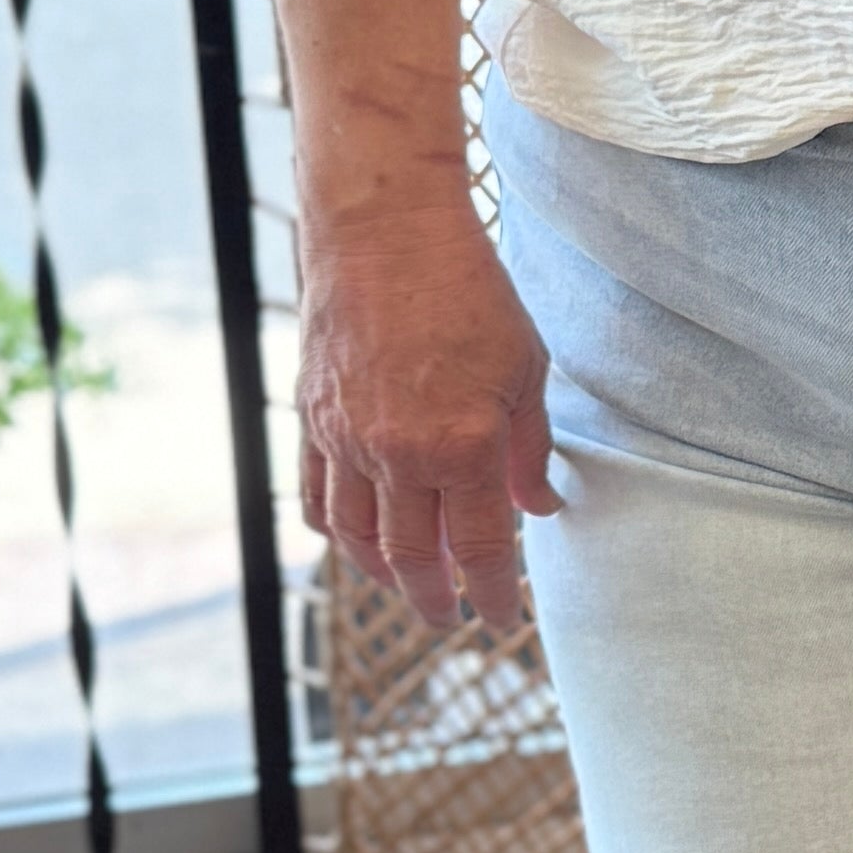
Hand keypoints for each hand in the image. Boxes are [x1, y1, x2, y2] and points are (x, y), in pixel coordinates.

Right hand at [297, 190, 558, 634]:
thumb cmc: (468, 292)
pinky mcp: (313, 419)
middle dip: (435, 600)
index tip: (503, 620)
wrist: (384, 232)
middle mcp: (400, 455)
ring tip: (409, 587)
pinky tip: (355, 542)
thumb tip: (538, 508)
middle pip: (414, 559)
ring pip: (358, 539)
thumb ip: (530, 448)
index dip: (494, 594)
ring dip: (384, 576)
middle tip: (451, 619)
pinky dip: (336, 533)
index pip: (483, 549)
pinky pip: (316, 498)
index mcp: (465, 446)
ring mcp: (347, 440)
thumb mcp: (526, 367)